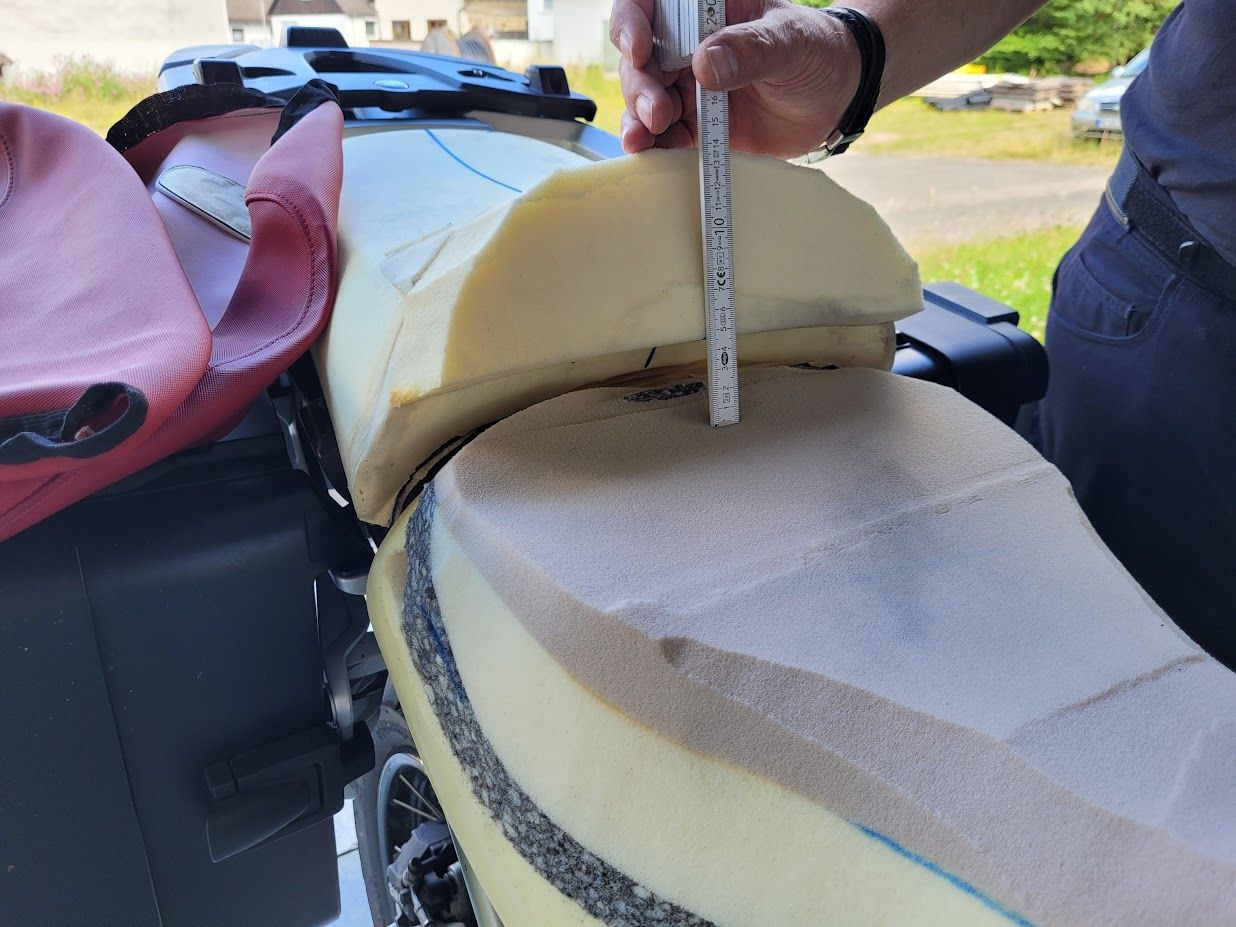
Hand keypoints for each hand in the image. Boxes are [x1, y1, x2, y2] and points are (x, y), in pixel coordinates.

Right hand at [610, 0, 861, 157]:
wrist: (836, 98)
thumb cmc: (816, 51)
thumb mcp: (790, 41)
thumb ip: (750, 49)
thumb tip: (704, 64)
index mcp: (704, 10)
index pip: (648, 5)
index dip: (631, 23)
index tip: (639, 49)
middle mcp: (687, 46)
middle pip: (639, 60)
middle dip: (639, 87)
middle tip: (657, 112)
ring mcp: (688, 87)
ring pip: (645, 100)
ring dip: (639, 120)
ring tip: (644, 139)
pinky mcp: (696, 125)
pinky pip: (665, 136)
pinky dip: (655, 146)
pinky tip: (651, 155)